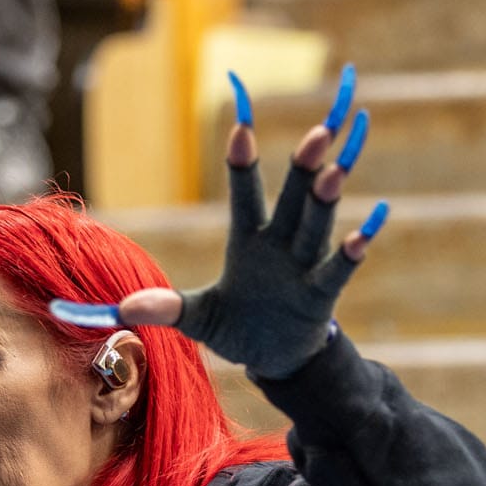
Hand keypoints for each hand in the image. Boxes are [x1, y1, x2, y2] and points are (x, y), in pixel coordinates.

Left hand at [53, 65, 389, 378]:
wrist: (274, 359)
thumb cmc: (236, 328)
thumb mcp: (197, 318)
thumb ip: (165, 308)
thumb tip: (121, 308)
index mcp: (248, 239)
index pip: (245, 193)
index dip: (243, 163)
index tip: (240, 126)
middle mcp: (280, 243)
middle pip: (293, 198)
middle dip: (305, 167)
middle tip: (318, 132)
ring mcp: (303, 266)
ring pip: (316, 226)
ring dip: (326, 201)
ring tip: (336, 173)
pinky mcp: (320, 296)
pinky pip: (336, 271)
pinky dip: (351, 252)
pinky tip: (364, 231)